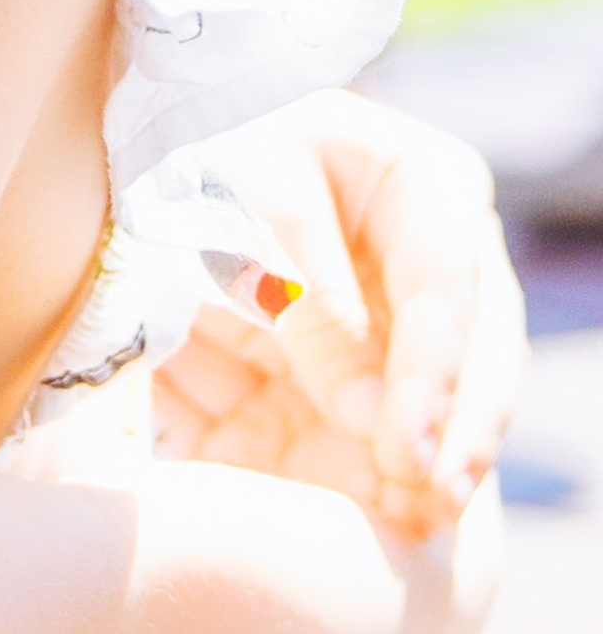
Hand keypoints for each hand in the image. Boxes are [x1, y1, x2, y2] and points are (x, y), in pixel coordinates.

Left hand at [194, 88, 522, 536]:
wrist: (163, 116)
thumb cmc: (210, 127)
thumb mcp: (253, 194)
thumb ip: (311, 300)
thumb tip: (372, 419)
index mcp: (427, 187)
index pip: (446, 295)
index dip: (435, 379)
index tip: (410, 447)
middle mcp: (435, 251)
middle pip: (469, 355)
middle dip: (454, 432)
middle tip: (432, 501)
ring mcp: (404, 304)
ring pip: (437, 393)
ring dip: (427, 454)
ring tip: (414, 518)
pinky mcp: (364, 345)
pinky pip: (379, 404)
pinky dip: (375, 450)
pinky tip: (376, 503)